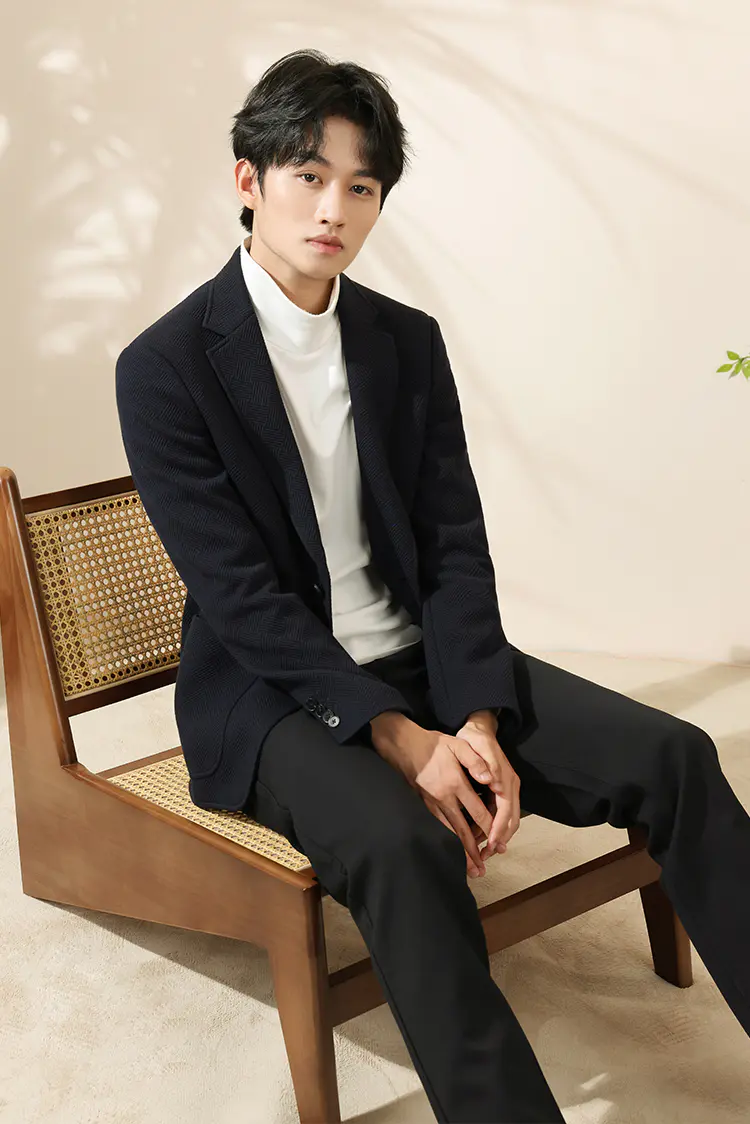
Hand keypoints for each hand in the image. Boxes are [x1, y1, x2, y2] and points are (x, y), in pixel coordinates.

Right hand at [369, 712, 496, 876]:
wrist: (404, 746)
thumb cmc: (433, 745)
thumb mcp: (458, 745)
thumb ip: (476, 761)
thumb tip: (491, 779)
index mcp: (455, 784)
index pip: (477, 811)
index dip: (490, 827)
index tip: (498, 841)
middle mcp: (444, 798)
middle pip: (462, 830)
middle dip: (473, 851)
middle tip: (481, 870)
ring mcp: (432, 804)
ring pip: (449, 832)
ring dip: (460, 851)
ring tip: (470, 868)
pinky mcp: (425, 805)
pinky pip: (439, 827)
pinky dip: (448, 841)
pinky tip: (453, 850)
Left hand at [454, 713, 521, 861]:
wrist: (477, 729)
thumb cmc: (476, 738)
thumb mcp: (479, 745)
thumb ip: (486, 763)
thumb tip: (495, 784)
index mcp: (507, 779)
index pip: (506, 809)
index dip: (499, 828)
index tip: (491, 843)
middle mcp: (510, 787)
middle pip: (511, 820)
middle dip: (500, 839)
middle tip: (486, 855)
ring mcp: (506, 791)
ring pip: (507, 821)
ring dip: (497, 837)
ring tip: (483, 853)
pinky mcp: (499, 793)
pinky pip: (499, 816)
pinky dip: (493, 829)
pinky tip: (481, 838)